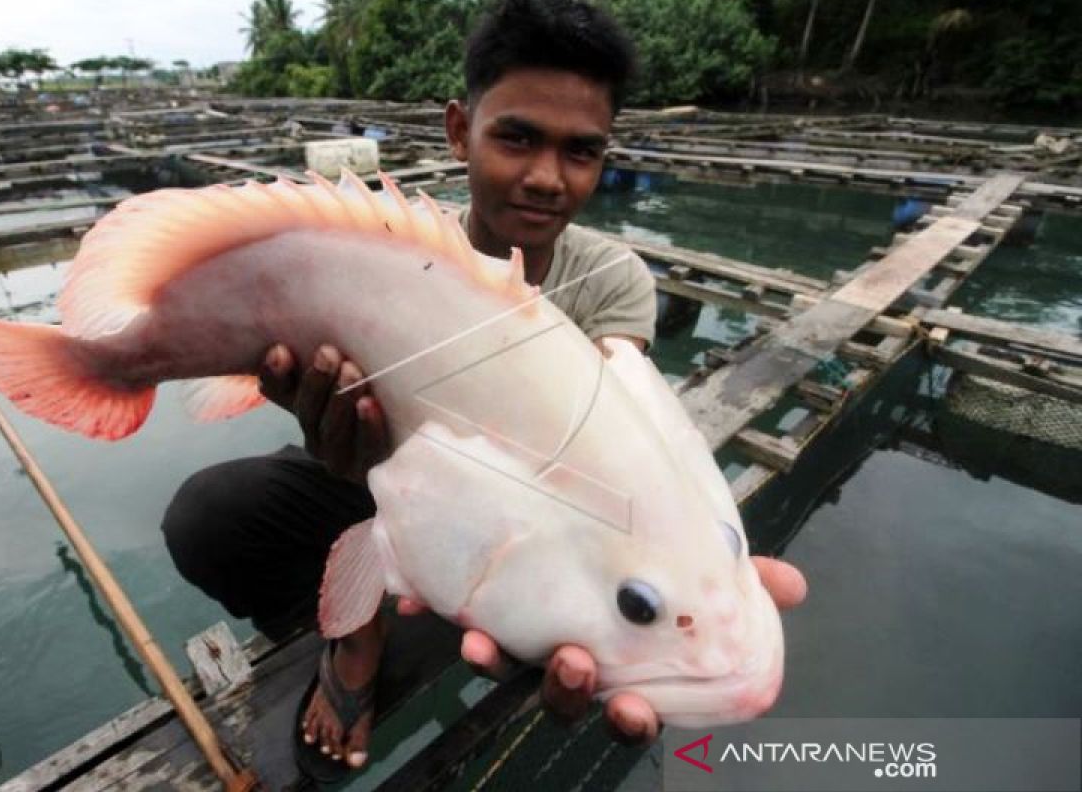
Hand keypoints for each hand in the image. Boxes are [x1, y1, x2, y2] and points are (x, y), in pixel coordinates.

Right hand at [258, 344, 388, 482]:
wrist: (406, 440)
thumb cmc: (376, 393)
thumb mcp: (347, 374)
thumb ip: (326, 358)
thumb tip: (298, 337)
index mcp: (303, 406)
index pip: (276, 390)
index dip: (274, 373)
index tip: (281, 350)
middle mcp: (314, 434)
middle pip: (306, 411)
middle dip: (317, 381)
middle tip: (329, 353)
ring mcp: (338, 456)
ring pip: (331, 431)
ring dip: (340, 399)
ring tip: (351, 372)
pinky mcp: (366, 468)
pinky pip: (365, 449)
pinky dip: (367, 427)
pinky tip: (369, 404)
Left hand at [398, 556, 806, 743]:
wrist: (558, 496)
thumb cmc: (642, 555)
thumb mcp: (693, 563)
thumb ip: (739, 574)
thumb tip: (793, 585)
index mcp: (623, 656)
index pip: (630, 705)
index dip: (630, 717)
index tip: (629, 707)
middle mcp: (568, 654)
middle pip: (565, 697)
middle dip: (566, 689)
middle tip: (572, 664)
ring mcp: (522, 635)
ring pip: (507, 666)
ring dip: (496, 660)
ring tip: (485, 642)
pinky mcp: (481, 604)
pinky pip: (456, 617)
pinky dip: (436, 607)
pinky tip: (419, 602)